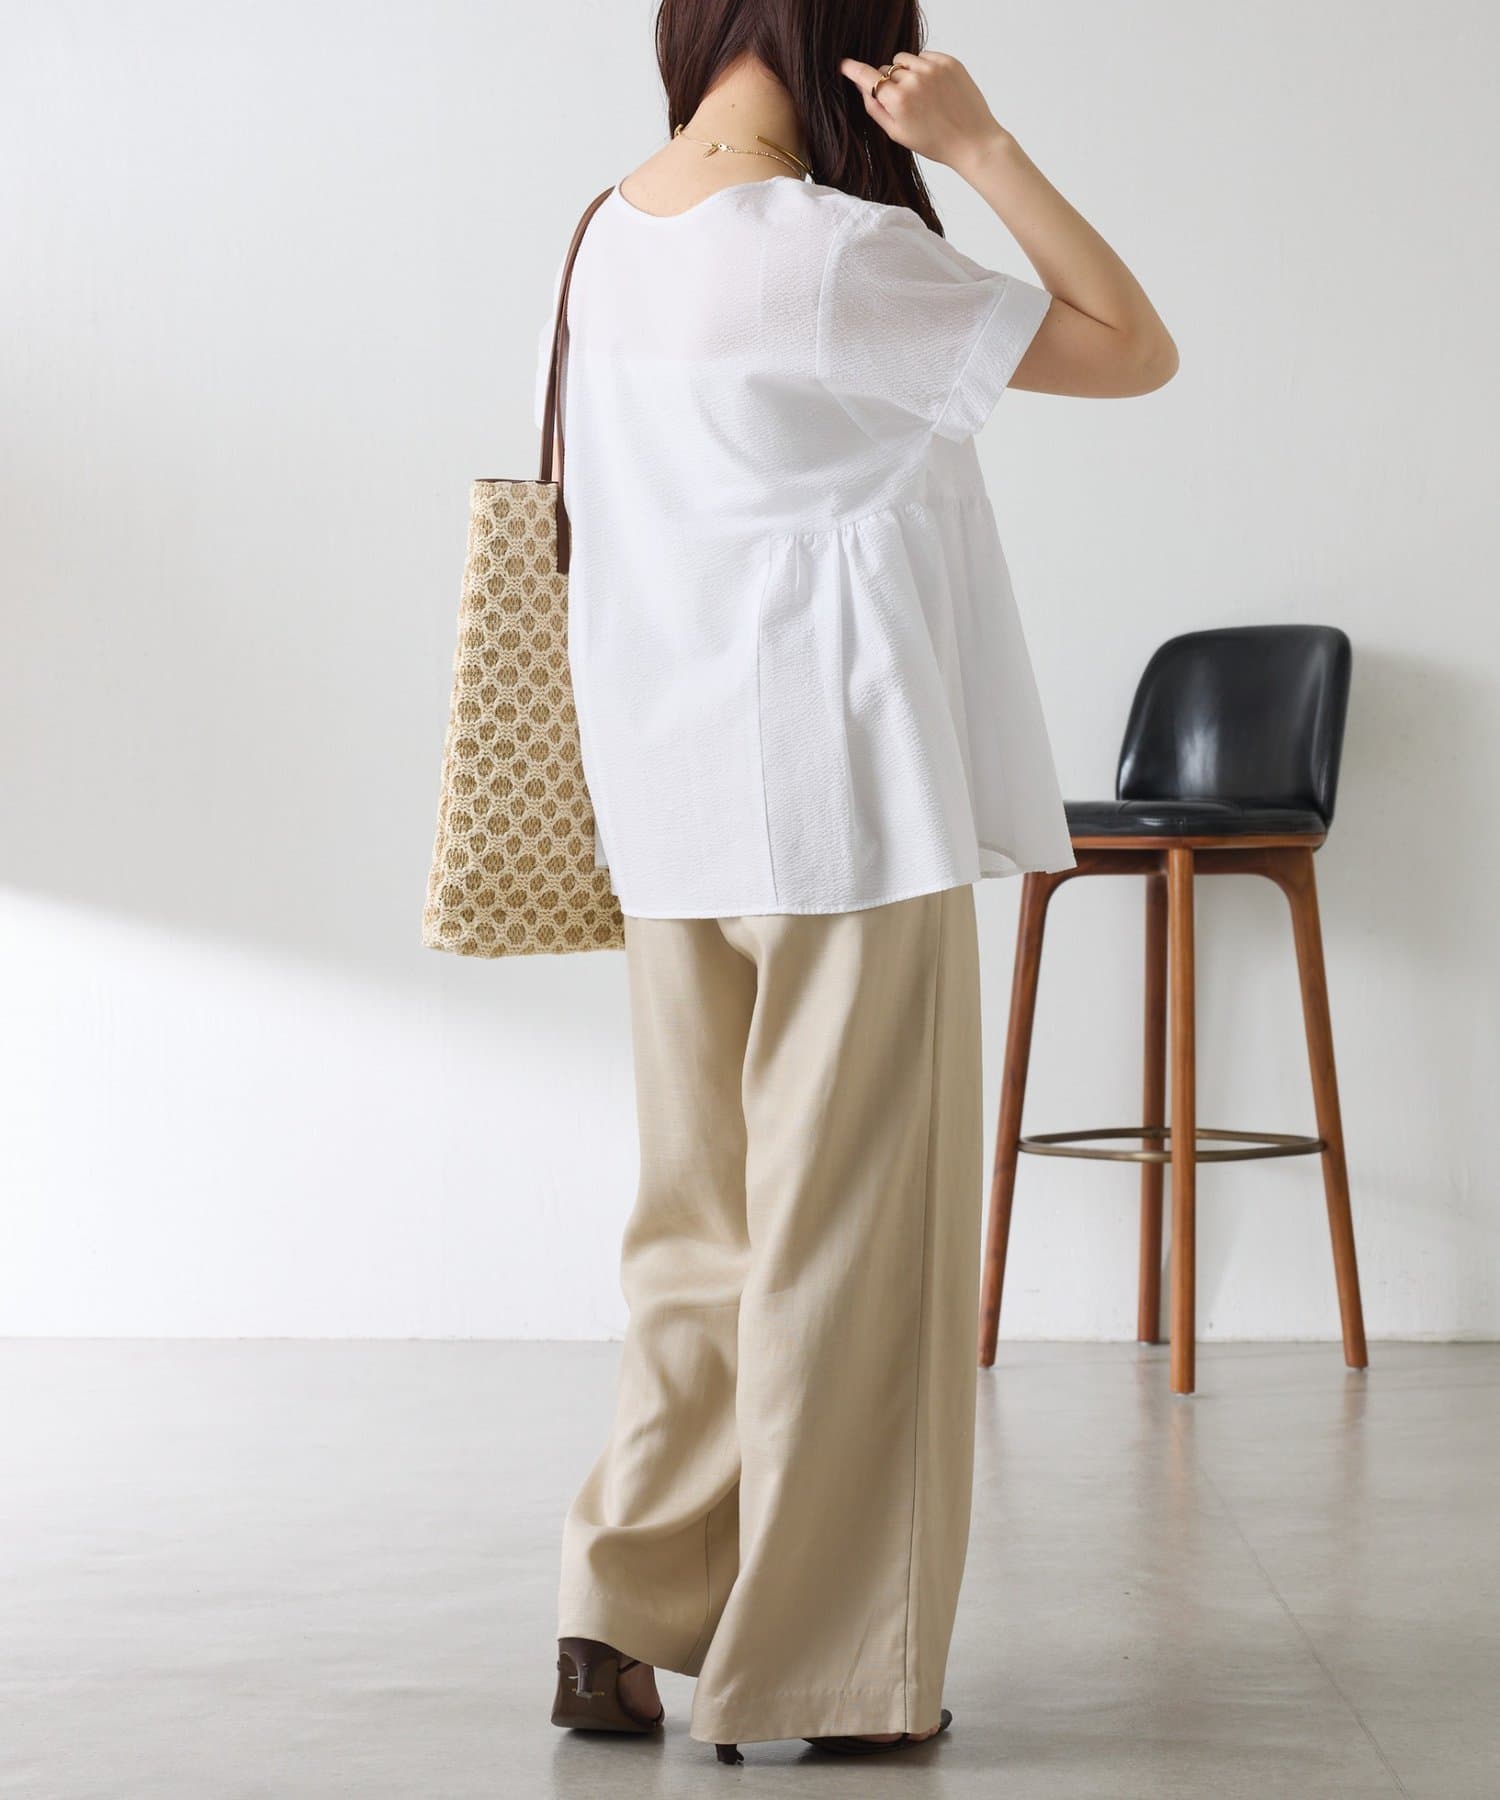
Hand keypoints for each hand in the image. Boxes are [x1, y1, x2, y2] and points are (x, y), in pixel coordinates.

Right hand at [838, 50, 1004, 172]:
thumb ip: (875, 109)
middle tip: (904, 103)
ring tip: (920, 94)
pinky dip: (923, 68)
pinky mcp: (948, 62)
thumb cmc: (934, 142)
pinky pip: (924, 56)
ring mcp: (932, 69)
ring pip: (904, 60)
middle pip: (886, 70)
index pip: (868, 77)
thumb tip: (862, 87)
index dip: (853, 70)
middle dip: (888, 82)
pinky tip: (934, 88)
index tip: (844, 64)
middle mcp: (913, 81)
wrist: (972, 140)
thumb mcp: (898, 134)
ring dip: (905, 72)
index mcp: (898, 101)